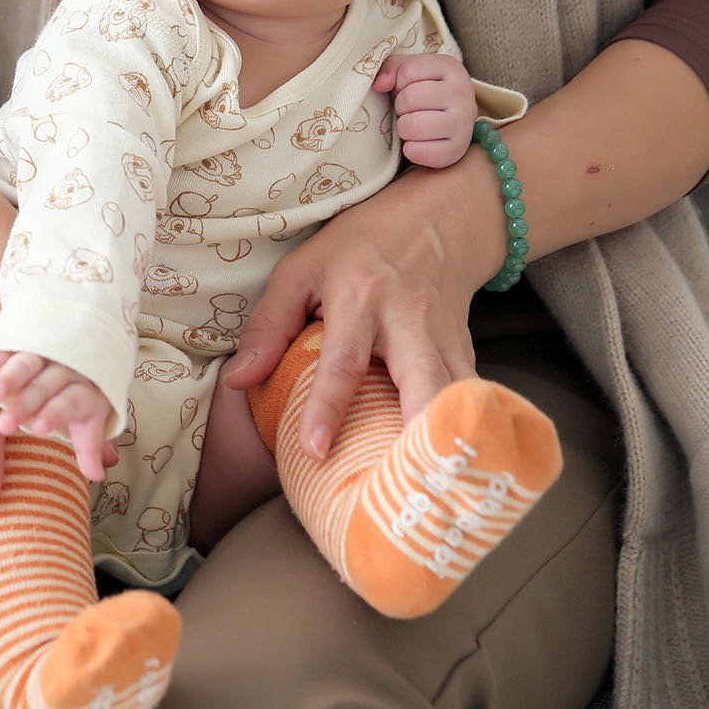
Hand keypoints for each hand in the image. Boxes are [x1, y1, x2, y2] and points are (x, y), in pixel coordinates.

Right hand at [0, 349, 115, 482]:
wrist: (79, 327)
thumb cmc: (81, 385)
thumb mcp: (91, 411)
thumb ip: (90, 441)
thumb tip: (99, 473)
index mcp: (86, 384)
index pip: (73, 397)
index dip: (58, 411)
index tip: (40, 427)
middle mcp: (64, 364)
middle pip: (46, 382)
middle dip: (26, 402)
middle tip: (4, 424)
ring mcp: (39, 348)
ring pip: (25, 362)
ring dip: (7, 378)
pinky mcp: (16, 339)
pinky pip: (0, 351)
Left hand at [220, 160, 505, 458]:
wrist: (437, 217)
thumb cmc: (357, 246)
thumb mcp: (302, 268)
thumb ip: (268, 324)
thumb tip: (239, 381)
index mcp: (360, 295)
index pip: (344, 359)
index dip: (328, 406)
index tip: (314, 450)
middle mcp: (408, 319)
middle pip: (423, 381)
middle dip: (418, 434)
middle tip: (405, 487)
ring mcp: (445, 337)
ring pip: (457, 395)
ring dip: (449, 443)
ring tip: (433, 491)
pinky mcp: (467, 350)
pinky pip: (469, 397)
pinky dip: (464, 432)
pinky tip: (454, 469)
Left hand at [374, 52, 475, 168]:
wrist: (450, 121)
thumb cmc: (422, 91)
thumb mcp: (407, 71)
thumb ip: (389, 68)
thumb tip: (380, 84)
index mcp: (451, 68)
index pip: (408, 72)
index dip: (397, 83)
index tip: (407, 88)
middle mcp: (463, 93)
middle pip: (410, 99)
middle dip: (400, 106)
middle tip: (409, 110)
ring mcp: (463, 123)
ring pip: (413, 126)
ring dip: (403, 128)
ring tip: (412, 125)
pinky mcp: (457, 149)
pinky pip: (418, 152)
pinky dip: (410, 150)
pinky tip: (418, 142)